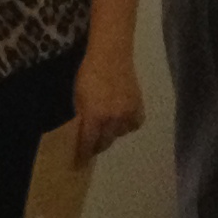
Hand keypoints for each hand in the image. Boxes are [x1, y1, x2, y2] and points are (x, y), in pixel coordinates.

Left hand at [71, 49, 143, 165]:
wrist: (111, 54)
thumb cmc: (88, 73)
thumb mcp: (78, 96)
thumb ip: (82, 116)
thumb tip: (82, 132)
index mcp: (95, 116)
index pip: (89, 143)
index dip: (83, 154)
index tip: (80, 163)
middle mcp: (113, 119)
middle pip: (106, 142)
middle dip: (97, 144)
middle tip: (92, 143)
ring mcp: (128, 113)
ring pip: (120, 134)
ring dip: (112, 133)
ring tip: (107, 126)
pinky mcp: (139, 106)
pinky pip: (134, 124)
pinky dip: (127, 125)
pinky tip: (121, 119)